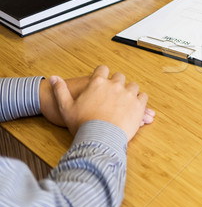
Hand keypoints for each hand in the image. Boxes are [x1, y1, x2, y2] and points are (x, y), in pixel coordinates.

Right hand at [40, 75, 154, 128]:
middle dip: (117, 83)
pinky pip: (143, 97)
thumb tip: (52, 78)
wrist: (99, 138)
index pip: (102, 69)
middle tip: (114, 93)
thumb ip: (60, 90)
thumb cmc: (82, 123)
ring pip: (133, 86)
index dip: (103, 73)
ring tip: (126, 101)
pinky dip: (140, 100)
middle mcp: (114, 85)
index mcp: (97, 83)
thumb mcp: (65, 107)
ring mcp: (128, 94)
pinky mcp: (138, 105)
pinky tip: (135, 106)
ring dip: (130, 91)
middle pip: (119, 77)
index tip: (103, 79)